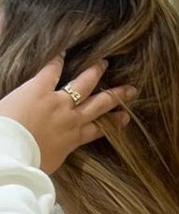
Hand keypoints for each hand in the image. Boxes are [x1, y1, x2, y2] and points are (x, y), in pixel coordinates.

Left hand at [0, 58, 134, 173]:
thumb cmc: (31, 162)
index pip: (100, 128)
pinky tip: (63, 51)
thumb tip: (57, 153)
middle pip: (99, 105)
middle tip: (130, 89)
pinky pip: (51, 71)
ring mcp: (58, 103)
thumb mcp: (51, 162)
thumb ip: (58, 152)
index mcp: (74, 138)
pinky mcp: (39, 89)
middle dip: (116, 96)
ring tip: (103, 63)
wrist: (14, 153)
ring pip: (83, 85)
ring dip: (93, 73)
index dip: (114, 122)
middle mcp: (72, 119)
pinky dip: (57, 60)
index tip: (125, 116)